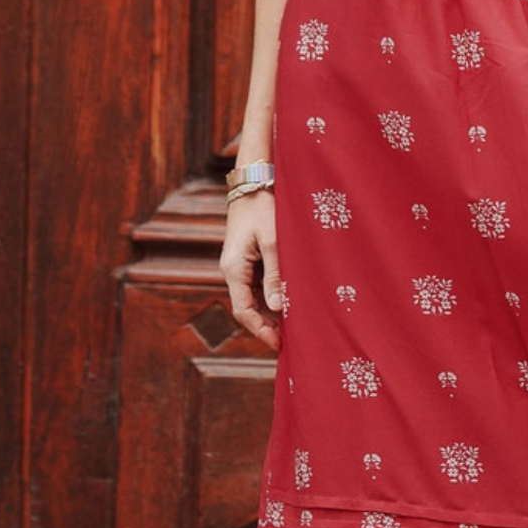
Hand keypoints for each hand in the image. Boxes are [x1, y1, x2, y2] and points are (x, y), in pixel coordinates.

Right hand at [219, 190, 282, 351]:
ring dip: (270, 315)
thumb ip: (275, 275)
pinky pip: (259, 288)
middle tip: (291, 341)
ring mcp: (240, 267)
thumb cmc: (265, 208)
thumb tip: (276, 308)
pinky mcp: (249, 261)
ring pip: (254, 300)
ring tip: (293, 328)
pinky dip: (272, 300)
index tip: (278, 344)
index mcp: (234, 268)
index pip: (243, 310)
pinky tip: (289, 307)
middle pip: (248, 309)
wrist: (255, 183)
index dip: (260, 330)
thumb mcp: (273, 241)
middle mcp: (233, 271)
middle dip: (267, 326)